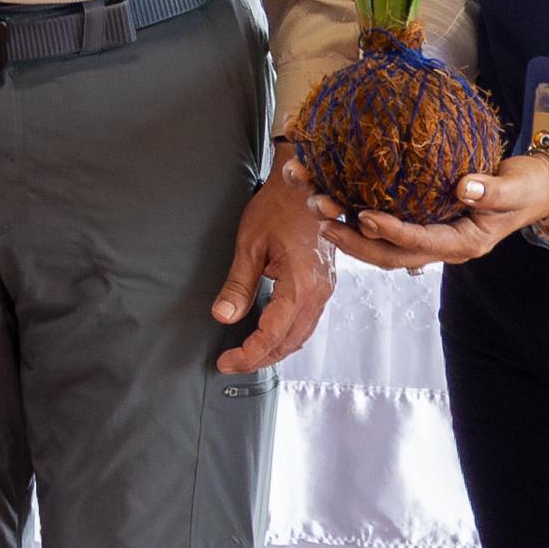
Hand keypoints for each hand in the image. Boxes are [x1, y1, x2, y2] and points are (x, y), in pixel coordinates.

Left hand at [208, 157, 336, 374]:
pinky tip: (268, 334)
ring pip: (301, 335)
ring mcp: (325, 289)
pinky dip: (287, 334)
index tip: (225, 361)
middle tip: (231, 363)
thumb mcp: (249, 245)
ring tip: (246, 355)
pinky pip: (307, 320)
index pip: (272, 335)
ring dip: (274, 349)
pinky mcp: (324, 283)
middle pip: (290, 342)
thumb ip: (238, 285)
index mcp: (301, 285)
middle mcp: (319, 292)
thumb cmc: (278, 207)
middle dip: (260, 358)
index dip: (248, 354)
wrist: (307, 183)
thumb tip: (223, 316)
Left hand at [341, 145, 548, 271]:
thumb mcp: (518, 188)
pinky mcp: (424, 221)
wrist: (538, 186)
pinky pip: (389, 225)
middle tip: (324, 222)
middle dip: (355, 242)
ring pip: (384, 244)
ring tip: (321, 211)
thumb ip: (493, 191)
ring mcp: (432, 236)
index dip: (392, 232)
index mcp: (463, 243)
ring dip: (351, 231)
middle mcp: (442, 245)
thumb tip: (465, 187)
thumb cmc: (530, 186)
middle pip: (391, 253)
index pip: (421, 243)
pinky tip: (339, 198)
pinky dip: (362, 216)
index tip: (365, 217)